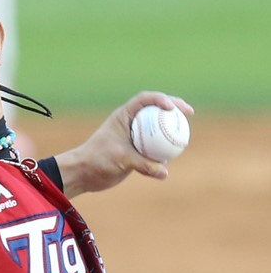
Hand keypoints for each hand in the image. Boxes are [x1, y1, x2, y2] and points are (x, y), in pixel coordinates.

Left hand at [55, 91, 193, 197]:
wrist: (84, 173)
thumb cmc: (97, 159)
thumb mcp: (122, 159)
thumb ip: (144, 164)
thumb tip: (165, 172)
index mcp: (124, 115)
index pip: (145, 99)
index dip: (161, 99)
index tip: (172, 108)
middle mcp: (130, 123)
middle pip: (156, 110)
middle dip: (174, 108)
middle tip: (188, 114)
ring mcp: (134, 137)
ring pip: (156, 129)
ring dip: (171, 130)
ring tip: (186, 134)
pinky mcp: (135, 151)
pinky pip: (153, 148)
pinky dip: (163, 151)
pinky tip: (172, 158)